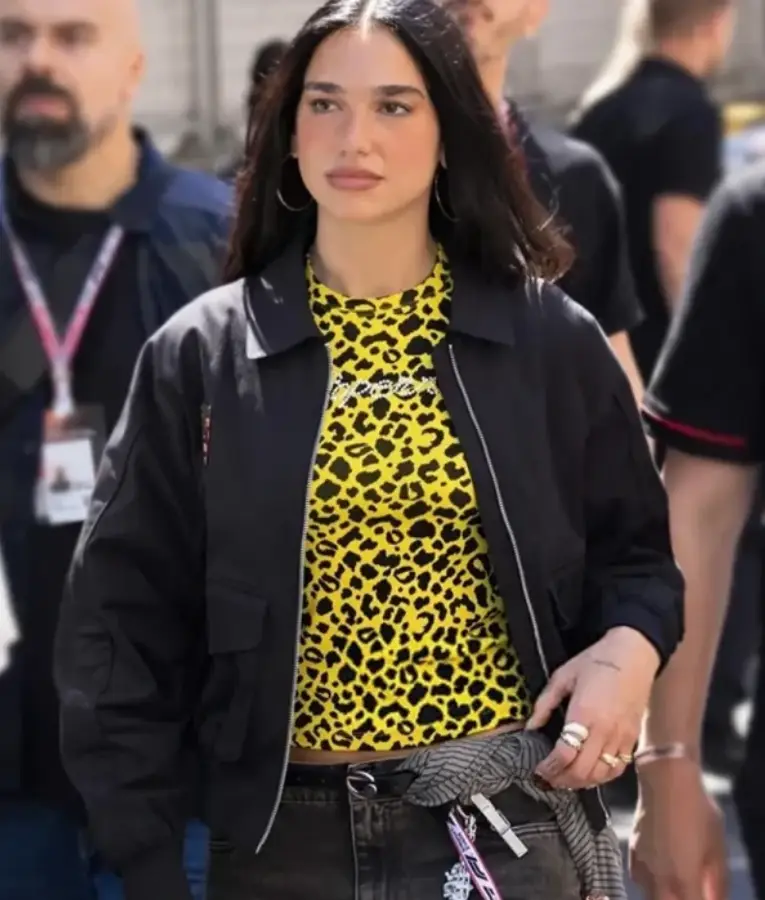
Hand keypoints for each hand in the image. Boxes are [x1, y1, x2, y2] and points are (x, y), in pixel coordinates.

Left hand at [527, 626, 659, 788]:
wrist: (633, 655)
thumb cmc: (596, 661)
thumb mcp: (563, 676)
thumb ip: (544, 702)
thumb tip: (530, 726)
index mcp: (584, 713)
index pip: (565, 753)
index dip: (549, 768)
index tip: (538, 771)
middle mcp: (604, 730)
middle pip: (582, 770)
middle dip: (562, 780)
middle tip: (547, 780)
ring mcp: (621, 737)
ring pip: (601, 774)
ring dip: (581, 783)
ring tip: (565, 780)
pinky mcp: (633, 738)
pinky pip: (618, 768)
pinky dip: (602, 777)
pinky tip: (590, 774)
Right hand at [630, 759, 727, 898]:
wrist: (664, 779)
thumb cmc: (698, 812)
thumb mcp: (717, 850)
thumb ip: (717, 884)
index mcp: (683, 881)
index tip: (704, 895)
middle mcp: (658, 881)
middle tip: (692, 890)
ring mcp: (641, 868)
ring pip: (652, 898)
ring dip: (666, 896)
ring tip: (679, 883)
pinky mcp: (632, 856)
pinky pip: (642, 883)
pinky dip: (654, 886)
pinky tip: (664, 872)